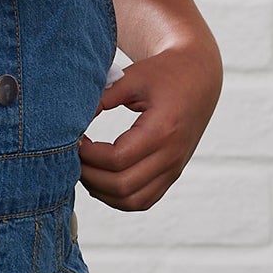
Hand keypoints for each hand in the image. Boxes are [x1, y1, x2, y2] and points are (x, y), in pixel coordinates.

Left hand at [77, 44, 221, 211]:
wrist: (199, 75)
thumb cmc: (165, 72)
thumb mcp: (134, 77)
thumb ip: (104, 98)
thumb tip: (73, 121)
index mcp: (164, 129)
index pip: (118, 159)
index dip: (90, 156)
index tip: (76, 141)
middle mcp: (172, 154)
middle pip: (123, 186)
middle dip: (90, 176)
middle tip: (74, 158)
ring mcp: (174, 168)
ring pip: (132, 201)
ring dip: (103, 192)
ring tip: (86, 170)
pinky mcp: (173, 173)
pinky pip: (143, 200)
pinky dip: (120, 198)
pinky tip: (104, 179)